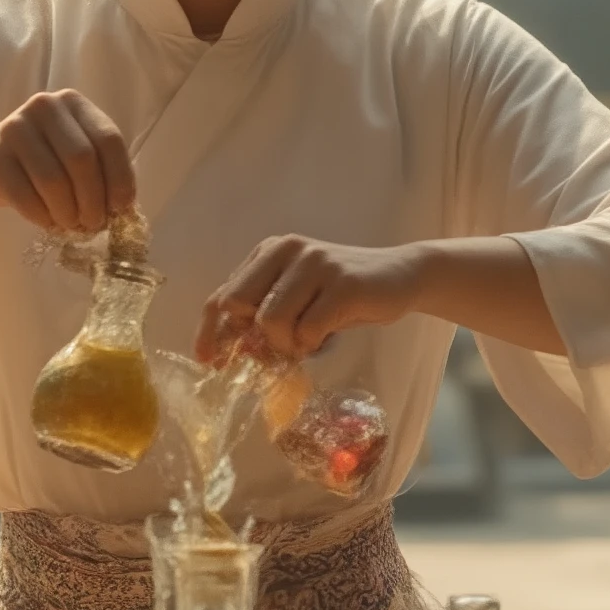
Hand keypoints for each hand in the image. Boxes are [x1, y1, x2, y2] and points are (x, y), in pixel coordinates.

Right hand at [0, 90, 136, 239]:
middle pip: (82, 159)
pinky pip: (26, 198)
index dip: (120, 178)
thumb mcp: (74, 154)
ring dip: (68, 214)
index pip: (108, 139)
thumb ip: (101, 170)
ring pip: (54, 181)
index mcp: (73, 103)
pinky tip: (47, 221)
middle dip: (93, 200)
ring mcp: (14, 128)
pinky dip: (43, 218)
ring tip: (70, 224)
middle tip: (94, 224)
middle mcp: (44, 107)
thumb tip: (122, 207)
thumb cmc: (43, 161)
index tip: (121, 208)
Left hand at [196, 234, 425, 363]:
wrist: (402, 275)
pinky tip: (327, 336)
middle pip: (238, 304)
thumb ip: (264, 310)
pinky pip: (307, 330)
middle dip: (254, 335)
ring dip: (288, 343)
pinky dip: (313, 344)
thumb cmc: (341, 293)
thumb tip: (228, 348)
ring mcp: (316, 264)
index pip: (223, 293)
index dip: (209, 330)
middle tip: (281, 346)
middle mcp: (288, 249)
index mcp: (270, 251)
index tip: (207, 360)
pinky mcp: (342, 284)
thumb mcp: (296, 294)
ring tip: (310, 339)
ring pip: (271, 320)